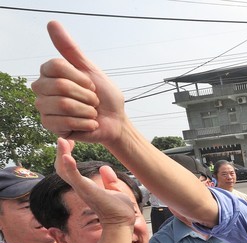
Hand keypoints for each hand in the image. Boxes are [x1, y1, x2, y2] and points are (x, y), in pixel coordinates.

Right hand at [31, 21, 124, 143]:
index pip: (56, 66)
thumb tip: (52, 23)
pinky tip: (89, 124)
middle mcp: (43, 89)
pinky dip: (85, 123)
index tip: (91, 84)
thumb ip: (71, 49)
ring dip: (87, 110)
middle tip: (93, 101)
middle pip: (60, 86)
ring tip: (91, 112)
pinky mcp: (50, 126)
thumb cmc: (104, 96)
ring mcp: (45, 108)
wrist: (115, 121)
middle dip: (86, 95)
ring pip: (63, 105)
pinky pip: (66, 122)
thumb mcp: (91, 70)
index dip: (80, 77)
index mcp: (50, 73)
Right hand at [55, 138, 135, 227]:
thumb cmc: (119, 210)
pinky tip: (67, 156)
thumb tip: (105, 168)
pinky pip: (74, 178)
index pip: (69, 169)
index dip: (66, 156)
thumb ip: (109, 181)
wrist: (122, 222)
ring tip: (62, 141)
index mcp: (86, 187)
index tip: (71, 142)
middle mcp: (81, 188)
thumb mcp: (114, 191)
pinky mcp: (87, 191)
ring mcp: (82, 189)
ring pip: (63, 171)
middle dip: (61, 152)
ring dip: (62, 155)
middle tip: (64, 139)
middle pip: (61, 168)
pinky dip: (69, 167)